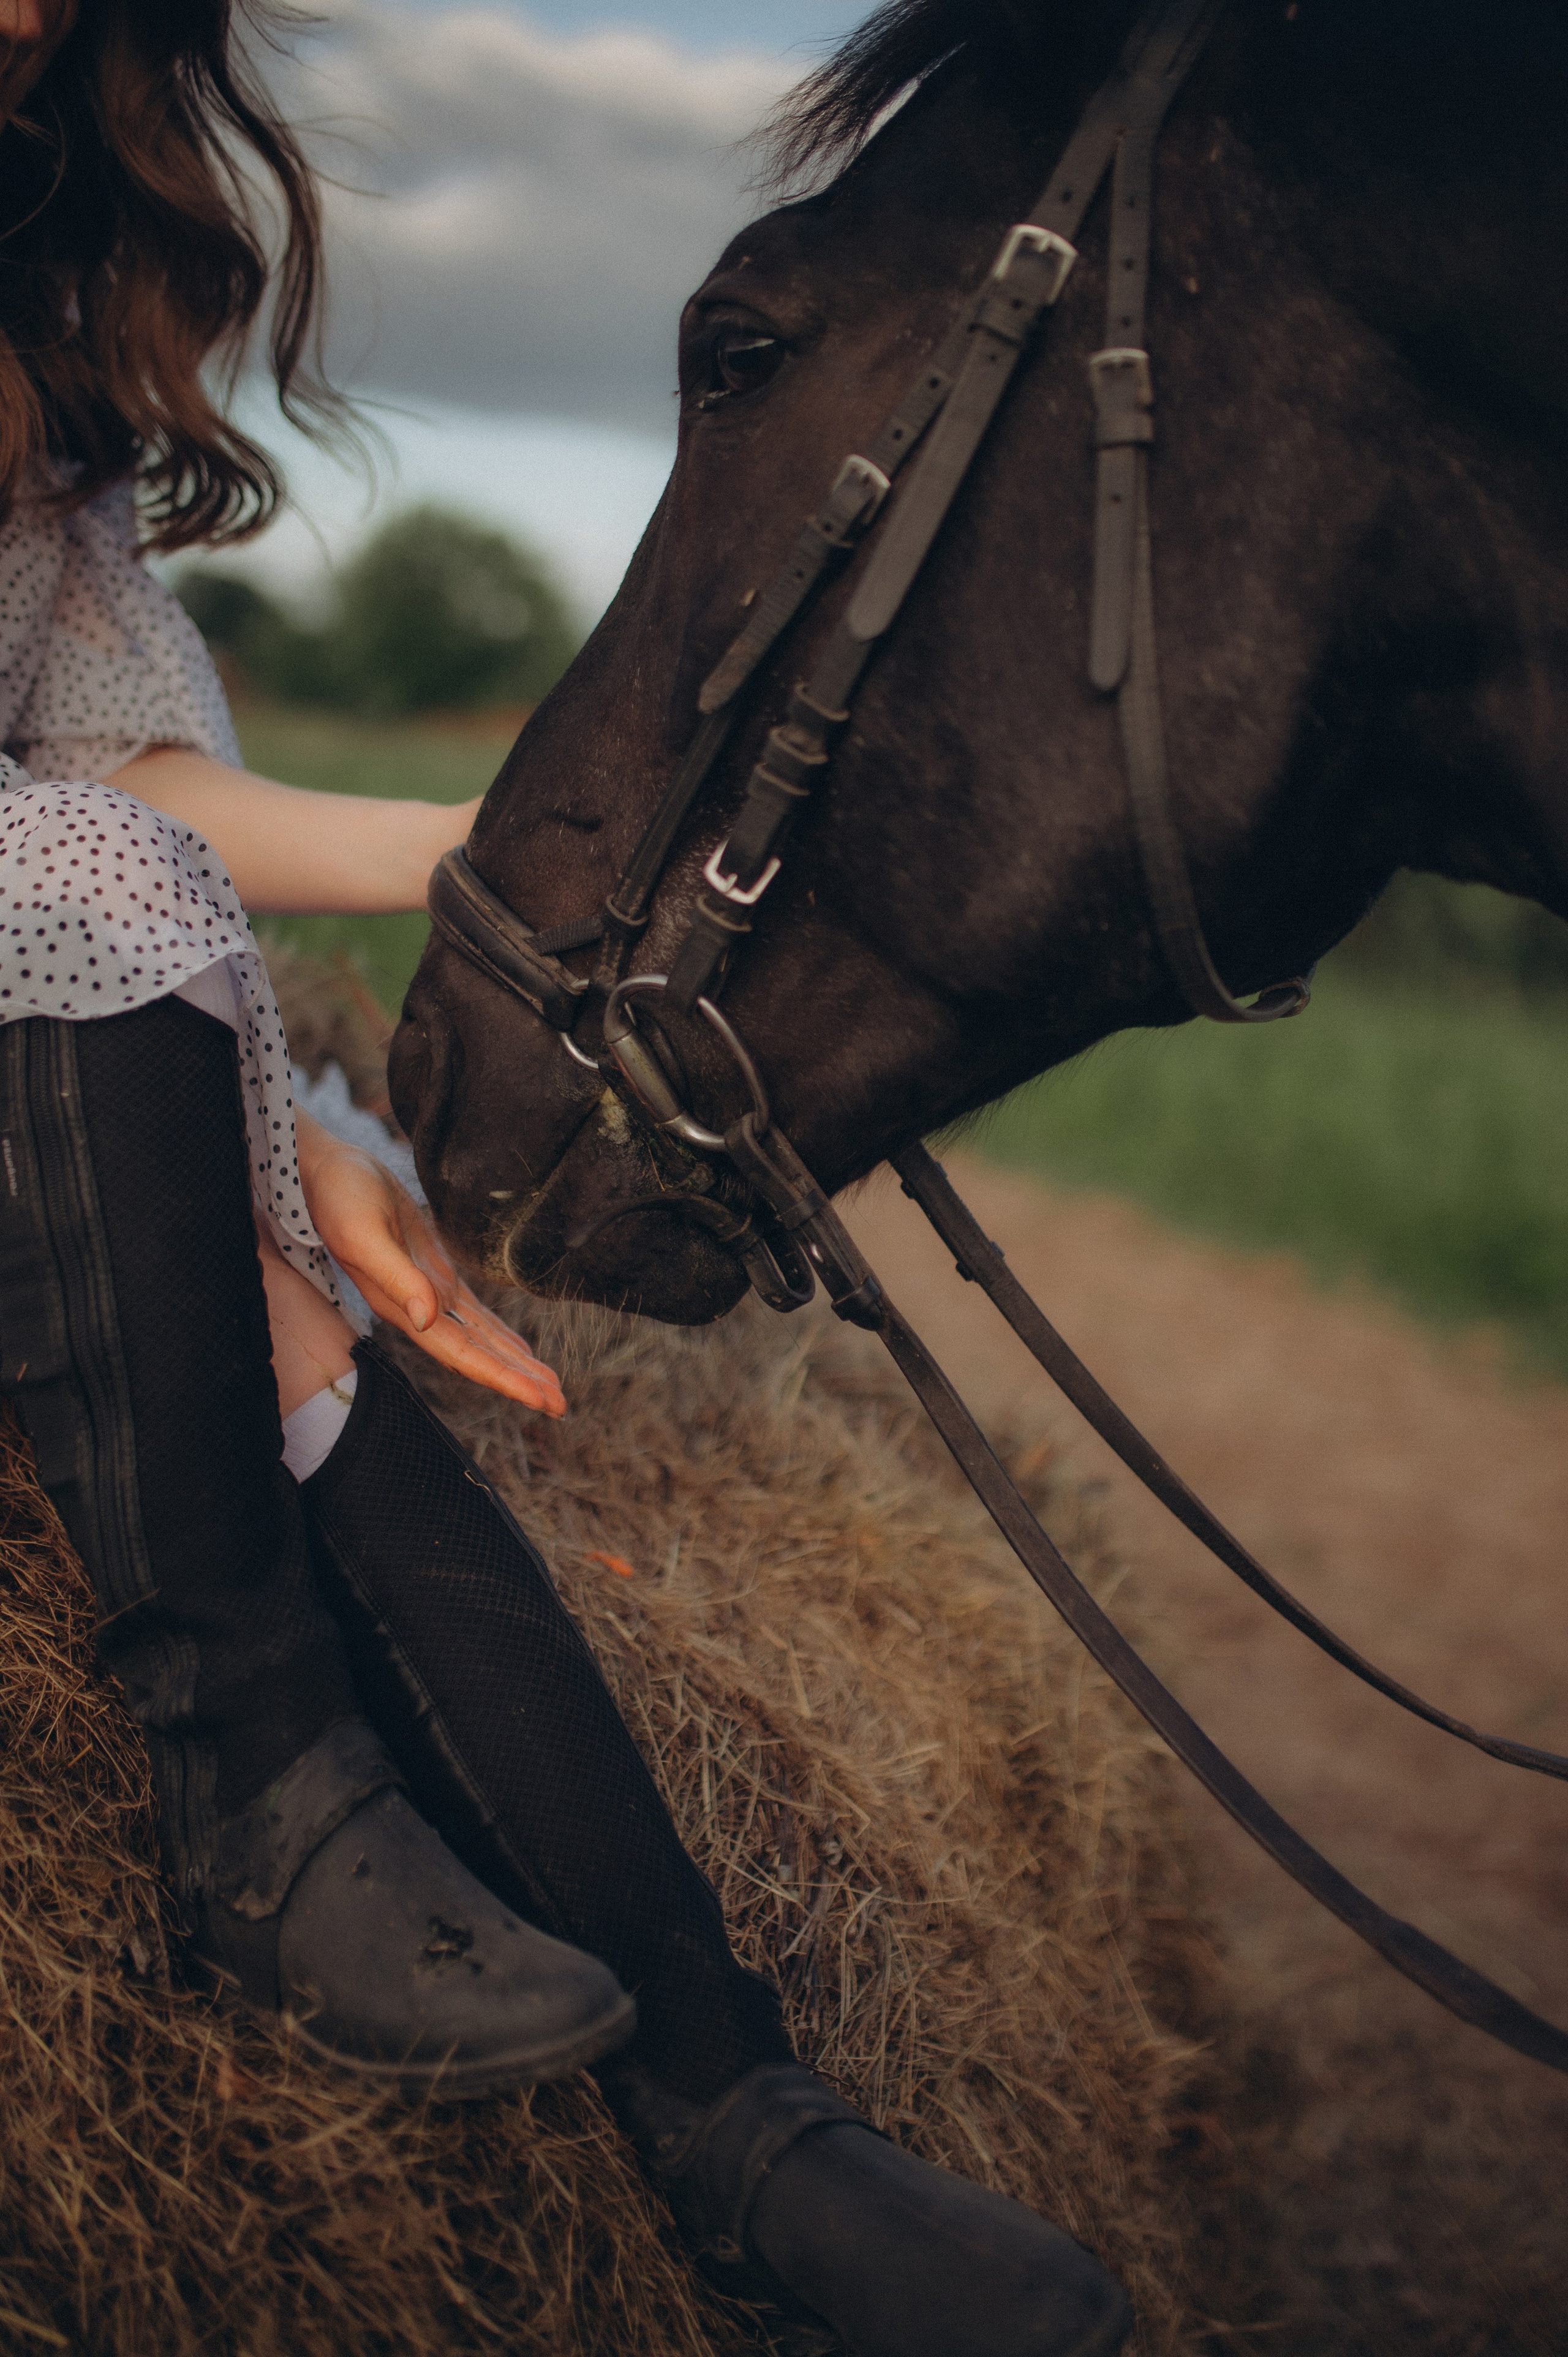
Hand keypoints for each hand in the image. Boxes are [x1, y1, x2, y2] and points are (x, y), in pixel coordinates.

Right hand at [295, 1112, 564, 1417]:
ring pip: (480, 1339)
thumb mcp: (365, 1236)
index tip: (541, 1400)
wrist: (324, 1173)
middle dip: (519, 1381)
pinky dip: (498, 1334)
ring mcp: (427, 1293)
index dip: (503, 1378)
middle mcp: (418, 1310)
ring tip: (550, 1387)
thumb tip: (427, 1318)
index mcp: (403, 1309)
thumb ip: (397, 1278)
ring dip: (514, 1364)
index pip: (463, 1355)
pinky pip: (474, 1314)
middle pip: (478, 1355)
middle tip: (561, 1407)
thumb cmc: (338, 1201)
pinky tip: (519, 1349)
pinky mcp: (433, 1271)